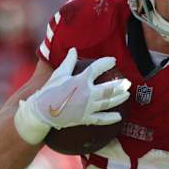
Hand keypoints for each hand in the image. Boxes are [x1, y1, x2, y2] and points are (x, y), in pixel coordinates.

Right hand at [14, 47, 131, 143]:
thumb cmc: (49, 91)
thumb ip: (69, 62)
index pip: (97, 68)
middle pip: (109, 88)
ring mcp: (87, 107)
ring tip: (127, 94)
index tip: (113, 61)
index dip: (106, 62)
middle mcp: (86, 93)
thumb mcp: (58, 74)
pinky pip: (101, 119)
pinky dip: (111, 118)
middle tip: (127, 82)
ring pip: (108, 102)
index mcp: (80, 80)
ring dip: (119, 98)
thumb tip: (74, 49)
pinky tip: (119, 117)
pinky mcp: (85, 118)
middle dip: (120, 84)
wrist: (40, 112)